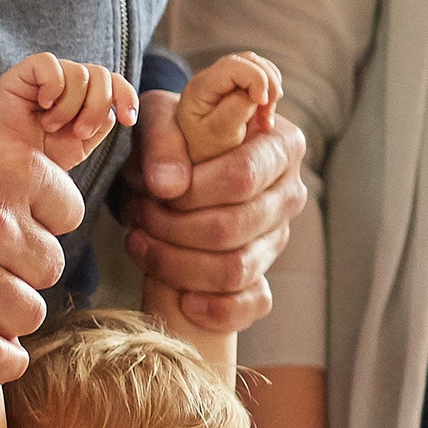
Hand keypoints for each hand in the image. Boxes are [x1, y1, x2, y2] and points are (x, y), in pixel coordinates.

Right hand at [0, 53, 139, 171]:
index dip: (126, 96)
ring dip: (70, 107)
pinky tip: (43, 105)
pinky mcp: (24, 71)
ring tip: (51, 126)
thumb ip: (100, 123)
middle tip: (79, 132)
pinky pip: (50, 64)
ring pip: (80, 73)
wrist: (8, 167)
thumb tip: (111, 107)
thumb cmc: (39, 157)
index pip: (115, 82)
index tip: (128, 119)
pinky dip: (53, 88)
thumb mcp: (79, 146)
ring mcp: (47, 75)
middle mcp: (68, 81)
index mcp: (84, 96)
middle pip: (101, 76)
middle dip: (96, 107)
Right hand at [0, 90, 88, 383]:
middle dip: (26, 263)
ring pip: (27, 311)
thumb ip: (9, 126)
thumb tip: (38, 125)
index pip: (68, 213)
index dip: (46, 217)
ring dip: (12, 306)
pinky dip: (1, 359)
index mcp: (16, 170)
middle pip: (49, 265)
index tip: (22, 218)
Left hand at [120, 102, 306, 334]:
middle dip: (173, 227)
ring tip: (140, 241)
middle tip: (138, 214)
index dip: (193, 191)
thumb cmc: (171, 138)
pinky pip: (251, 306)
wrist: (168, 172)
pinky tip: (183, 300)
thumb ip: (163, 139)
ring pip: (233, 269)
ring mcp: (277, 239)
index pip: (243, 177)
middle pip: (233, 227)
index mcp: (280, 145)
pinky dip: (215, 310)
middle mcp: (289, 193)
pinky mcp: (262, 278)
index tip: (154, 189)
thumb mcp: (159, 118)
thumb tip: (168, 186)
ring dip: (176, 263)